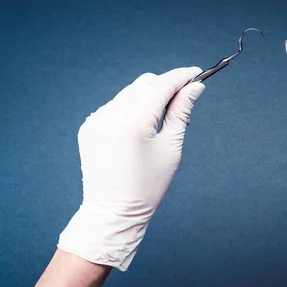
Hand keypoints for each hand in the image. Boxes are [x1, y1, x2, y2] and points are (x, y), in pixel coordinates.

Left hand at [58, 67, 204, 270]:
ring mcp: (96, 120)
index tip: (197, 73)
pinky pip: (113, 107)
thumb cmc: (147, 186)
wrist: (113, 213)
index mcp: (134, 121)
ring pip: (129, 93)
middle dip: (165, 87)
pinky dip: (129, 111)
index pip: (162, 84)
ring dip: (147, 99)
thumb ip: (181, 112)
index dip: (182, 76)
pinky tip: (136, 132)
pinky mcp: (89, 127)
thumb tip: (195, 88)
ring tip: (158, 124)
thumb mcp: (171, 148)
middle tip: (182, 103)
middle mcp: (111, 115)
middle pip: (144, 84)